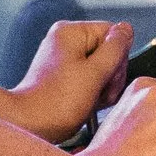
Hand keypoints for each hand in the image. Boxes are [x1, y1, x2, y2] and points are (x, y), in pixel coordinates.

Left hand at [0, 17, 133, 140]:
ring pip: (102, 68)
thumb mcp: (95, 73)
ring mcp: (64, 59)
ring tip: (90, 102)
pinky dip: (93, 94)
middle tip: (98, 93)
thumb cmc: (56, 103)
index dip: (118, 58)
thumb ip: (115, 49)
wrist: (28, 126)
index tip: (107, 78)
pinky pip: (90, 80)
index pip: (113, 34)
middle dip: (110, 76)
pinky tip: (86, 104)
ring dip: (103, 88)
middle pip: (108, 51)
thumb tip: (126, 30)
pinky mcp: (64, 77)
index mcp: (71, 32)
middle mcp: (66, 41)